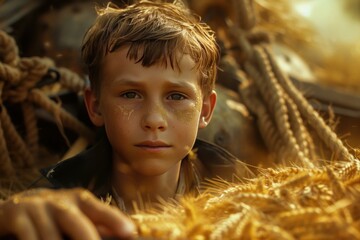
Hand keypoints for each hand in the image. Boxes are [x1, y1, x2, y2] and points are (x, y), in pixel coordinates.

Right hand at [0, 188, 135, 239]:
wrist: (16, 207)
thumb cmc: (54, 215)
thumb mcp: (75, 217)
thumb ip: (95, 225)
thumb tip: (126, 234)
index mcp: (79, 199)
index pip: (99, 209)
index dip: (115, 220)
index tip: (130, 232)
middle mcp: (59, 200)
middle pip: (76, 221)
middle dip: (87, 239)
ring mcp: (37, 206)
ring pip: (50, 236)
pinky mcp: (17, 214)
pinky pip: (29, 238)